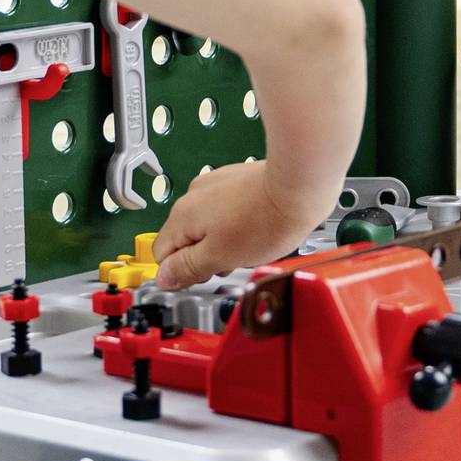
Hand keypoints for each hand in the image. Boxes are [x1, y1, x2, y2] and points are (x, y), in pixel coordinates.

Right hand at [152, 159, 332, 290]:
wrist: (299, 187)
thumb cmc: (266, 219)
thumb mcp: (220, 256)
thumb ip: (188, 268)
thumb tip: (164, 278)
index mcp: (182, 216)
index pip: (161, 255)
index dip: (180, 273)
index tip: (202, 278)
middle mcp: (193, 196)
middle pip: (185, 239)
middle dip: (205, 258)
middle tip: (231, 263)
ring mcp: (214, 185)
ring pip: (207, 226)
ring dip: (222, 242)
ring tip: (249, 245)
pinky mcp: (235, 181)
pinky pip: (226, 211)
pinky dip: (237, 224)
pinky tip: (256, 229)